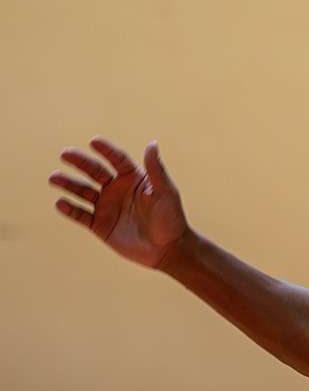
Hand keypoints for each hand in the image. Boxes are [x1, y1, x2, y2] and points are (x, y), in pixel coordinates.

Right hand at [50, 137, 187, 268]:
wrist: (168, 249)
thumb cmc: (171, 218)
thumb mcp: (166, 192)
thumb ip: (156, 170)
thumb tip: (152, 143)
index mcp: (132, 178)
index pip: (116, 159)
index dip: (106, 150)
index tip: (94, 141)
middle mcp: (116, 189)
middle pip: (94, 172)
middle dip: (79, 162)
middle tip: (64, 153)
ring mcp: (106, 207)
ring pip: (83, 192)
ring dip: (68, 184)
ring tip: (54, 178)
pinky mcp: (100, 225)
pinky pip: (81, 215)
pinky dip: (70, 210)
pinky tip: (60, 203)